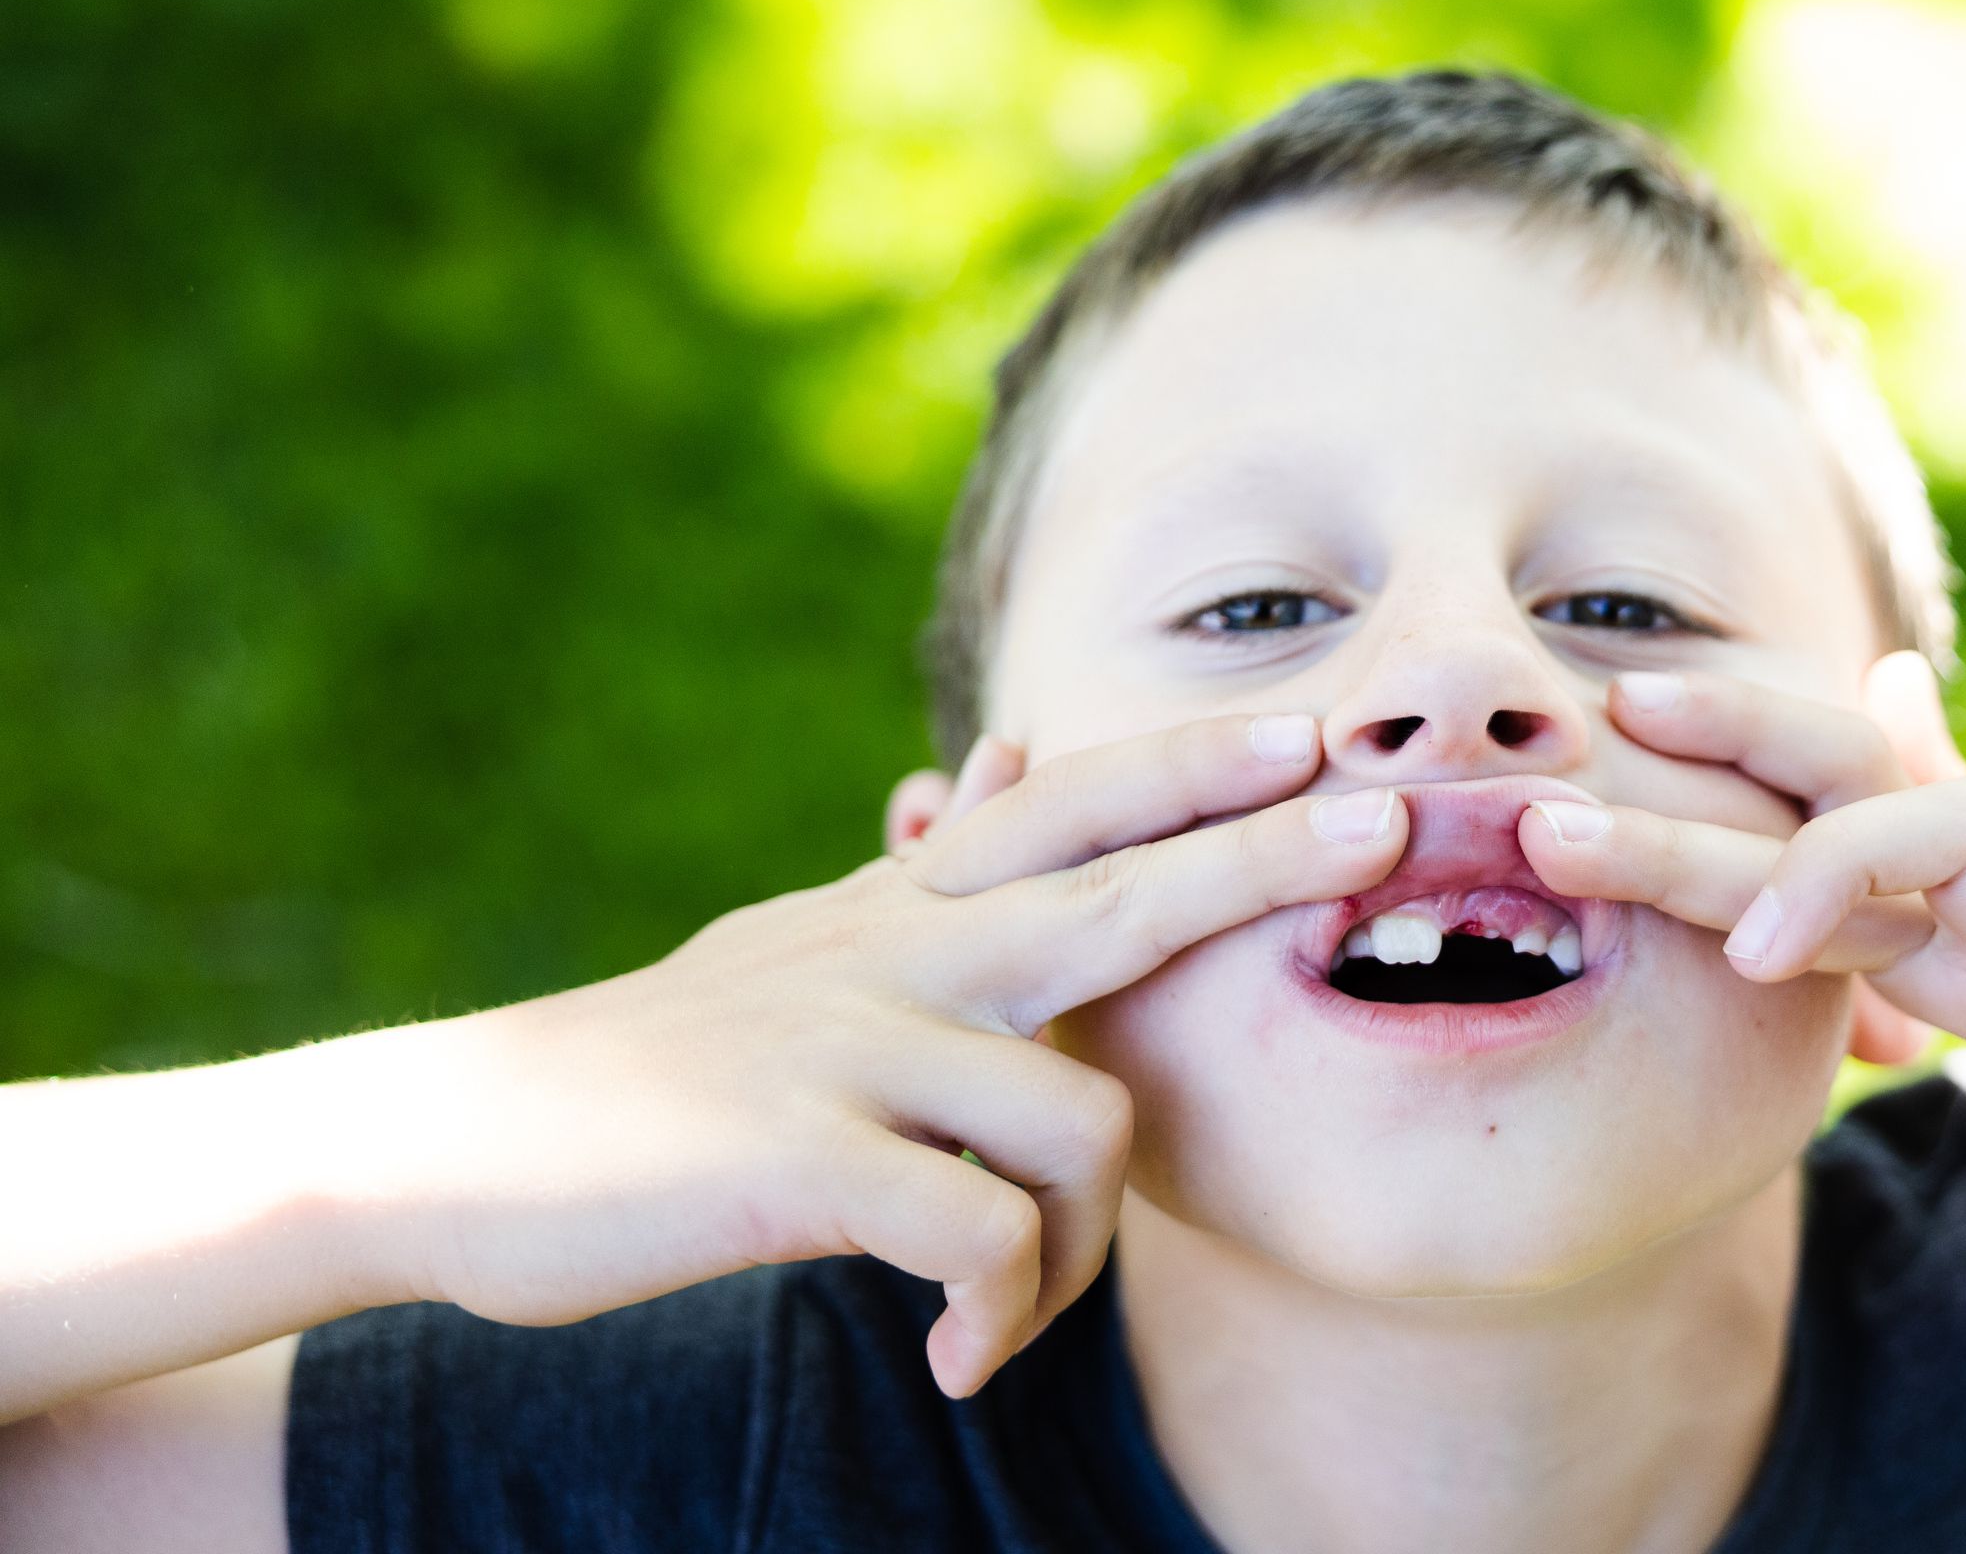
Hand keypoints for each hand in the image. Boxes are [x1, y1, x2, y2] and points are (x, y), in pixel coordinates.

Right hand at [349, 714, 1405, 1395]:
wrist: (454, 1142)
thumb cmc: (658, 1064)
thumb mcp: (799, 939)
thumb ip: (917, 874)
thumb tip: (1002, 756)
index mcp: (895, 909)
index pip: (1070, 808)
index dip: (1198, 765)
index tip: (1321, 727)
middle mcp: (887, 952)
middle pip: (1114, 887)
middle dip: (1262, 855)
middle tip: (1387, 829)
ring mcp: (845, 1047)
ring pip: (1076, 1115)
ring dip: (1086, 1243)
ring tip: (1018, 1316)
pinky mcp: (797, 1159)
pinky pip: (977, 1235)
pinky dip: (1002, 1309)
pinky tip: (962, 1360)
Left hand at [1519, 660, 1965, 1228]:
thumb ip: (1908, 814)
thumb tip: (1875, 675)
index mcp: (1920, 871)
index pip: (1807, 774)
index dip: (1712, 737)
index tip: (1594, 723)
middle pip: (1836, 791)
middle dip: (1691, 807)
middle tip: (1556, 834)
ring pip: (1958, 821)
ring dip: (1844, 871)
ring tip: (1757, 959)